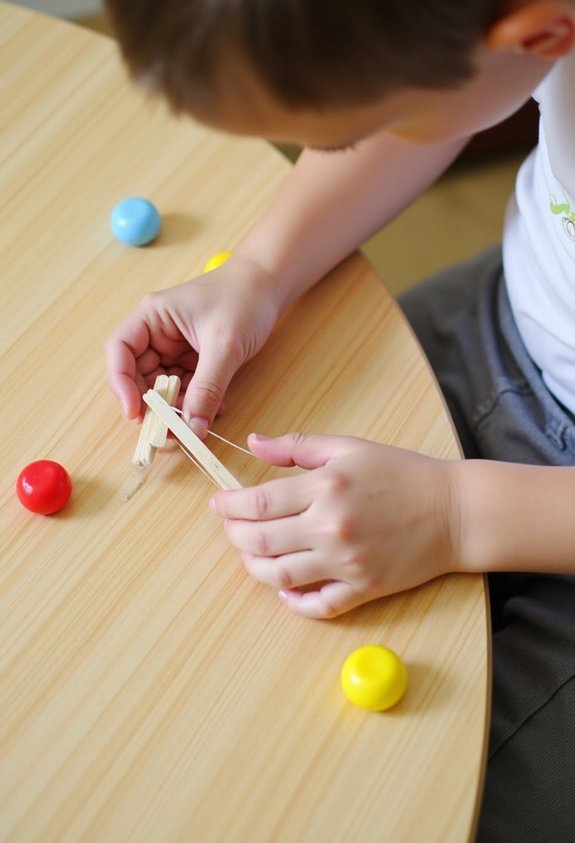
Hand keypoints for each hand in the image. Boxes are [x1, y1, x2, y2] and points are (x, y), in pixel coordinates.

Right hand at [104, 255, 279, 427]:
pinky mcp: (193, 359)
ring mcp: (174, 348)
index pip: (120, 351)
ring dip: (179, 408)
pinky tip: (217, 407)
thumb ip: (207, 388)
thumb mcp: (224, 345)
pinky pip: (186, 388)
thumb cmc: (244, 298)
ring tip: (201, 421)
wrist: (269, 287)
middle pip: (139, 376)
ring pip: (164, 388)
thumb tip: (193, 428)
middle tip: (172, 430)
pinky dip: (197, 402)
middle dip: (155, 404)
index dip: (121, 384)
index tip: (135, 413)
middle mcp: (157, 333)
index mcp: (152, 316)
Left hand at [210, 433, 458, 617]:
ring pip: (279, 577)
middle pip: (259, 541)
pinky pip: (317, 606)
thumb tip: (253, 442)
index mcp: (325, 488)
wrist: (453, 510)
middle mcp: (330, 528)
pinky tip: (285, 590)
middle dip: (234, 535)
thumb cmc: (402, 473)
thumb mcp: (349, 447)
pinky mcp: (363, 589)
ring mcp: (346, 563)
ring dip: (255, 567)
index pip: (256, 503)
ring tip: (252, 555)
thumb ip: (297, 446)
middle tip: (231, 528)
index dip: (228, 506)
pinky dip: (293, 603)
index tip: (219, 504)